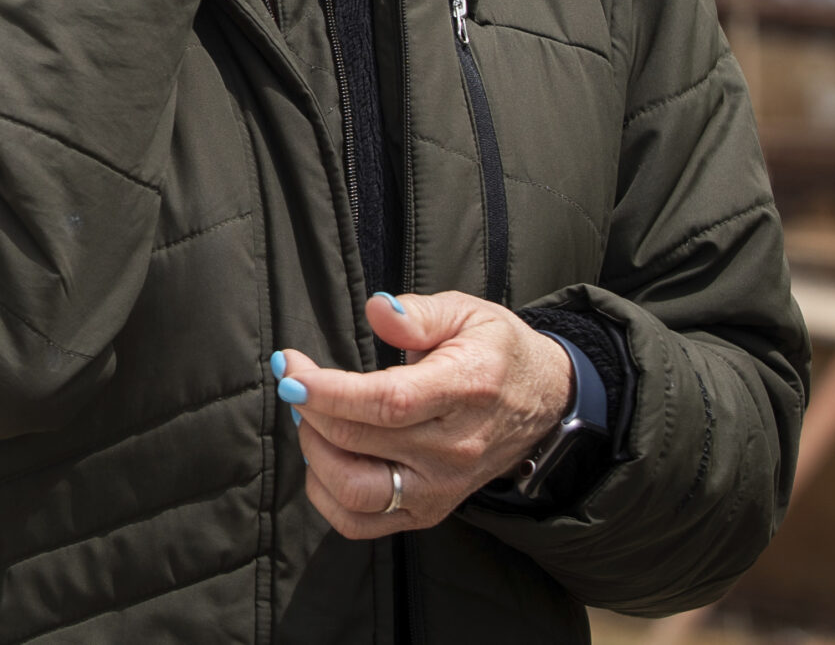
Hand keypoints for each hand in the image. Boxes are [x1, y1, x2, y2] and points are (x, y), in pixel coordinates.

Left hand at [277, 293, 574, 538]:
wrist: (543, 404)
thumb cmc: (496, 352)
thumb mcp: (468, 313)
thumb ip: (420, 313)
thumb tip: (379, 310)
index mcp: (465, 390)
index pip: (387, 402)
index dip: (329, 391)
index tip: (291, 370)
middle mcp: (453, 449)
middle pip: (359, 441)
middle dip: (309, 407)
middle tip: (294, 378)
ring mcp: (440, 488)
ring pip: (355, 492)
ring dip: (315, 452)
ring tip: (311, 417)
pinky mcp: (428, 512)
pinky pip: (360, 523)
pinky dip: (326, 494)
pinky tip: (324, 455)